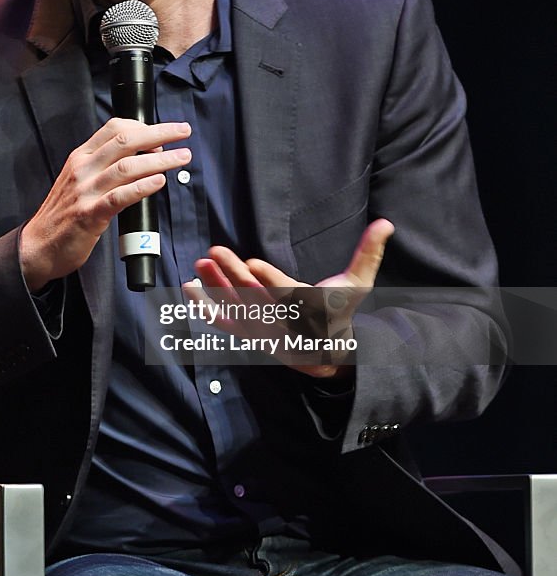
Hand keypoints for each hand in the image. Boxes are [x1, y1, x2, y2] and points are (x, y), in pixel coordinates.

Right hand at [20, 117, 191, 290]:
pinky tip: (159, 182)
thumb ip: (103, 167)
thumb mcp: (78, 180)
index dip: (143, 126)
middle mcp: (82, 169)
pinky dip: (142, 187)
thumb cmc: (63, 215)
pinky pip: (120, 196)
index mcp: (80, 157)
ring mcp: (85, 191)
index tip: (163, 133)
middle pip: (126, 140)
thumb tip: (140, 158)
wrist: (37, 246)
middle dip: (159, 133)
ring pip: (127, 167)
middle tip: (183, 131)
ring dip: (160, 160)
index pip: (113, 128)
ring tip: (182, 158)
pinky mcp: (89, 215)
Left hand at [188, 219, 394, 378]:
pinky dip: (205, 307)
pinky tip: (189, 288)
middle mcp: (284, 324)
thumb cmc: (340, 310)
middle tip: (215, 252)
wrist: (325, 353)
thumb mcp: (358, 284)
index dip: (269, 280)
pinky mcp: (249, 335)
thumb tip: (387, 223)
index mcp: (310, 310)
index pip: (288, 295)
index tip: (252, 263)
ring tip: (199, 264)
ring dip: (215, 287)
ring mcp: (264, 331)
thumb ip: (368, 253)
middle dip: (233, 277)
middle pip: (255, 300)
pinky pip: (224, 323)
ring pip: (236, 310)